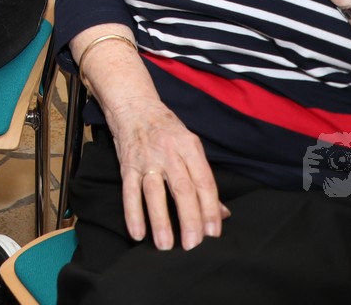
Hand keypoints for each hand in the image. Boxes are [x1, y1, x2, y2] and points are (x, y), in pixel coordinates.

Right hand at [108, 97, 227, 250]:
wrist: (134, 106)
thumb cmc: (167, 130)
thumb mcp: (190, 147)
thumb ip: (204, 180)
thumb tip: (223, 213)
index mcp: (190, 147)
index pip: (204, 182)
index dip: (210, 209)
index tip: (214, 233)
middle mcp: (169, 152)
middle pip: (182, 189)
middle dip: (189, 219)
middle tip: (193, 245)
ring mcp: (146, 159)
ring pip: (155, 192)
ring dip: (160, 220)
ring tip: (166, 245)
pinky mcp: (127, 165)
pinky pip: (130, 191)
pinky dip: (133, 213)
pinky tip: (137, 233)